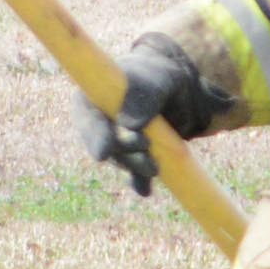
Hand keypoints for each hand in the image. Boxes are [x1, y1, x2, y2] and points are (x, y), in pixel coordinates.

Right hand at [82, 33, 206, 200]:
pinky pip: (133, 174)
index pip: (89, 120)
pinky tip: (145, 190)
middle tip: (145, 149)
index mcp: (93, 98)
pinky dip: (139, 182)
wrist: (180, 90)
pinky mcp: (132, 157)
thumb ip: (143, 96)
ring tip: (155, 167)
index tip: (104, 153)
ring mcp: (116, 142)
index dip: (95, 137)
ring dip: (136, 166)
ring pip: (122, 160)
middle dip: (124, 153)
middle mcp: (100, 123)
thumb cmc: (160, 77)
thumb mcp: (156, 81)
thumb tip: (129, 125)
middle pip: (106, 145)